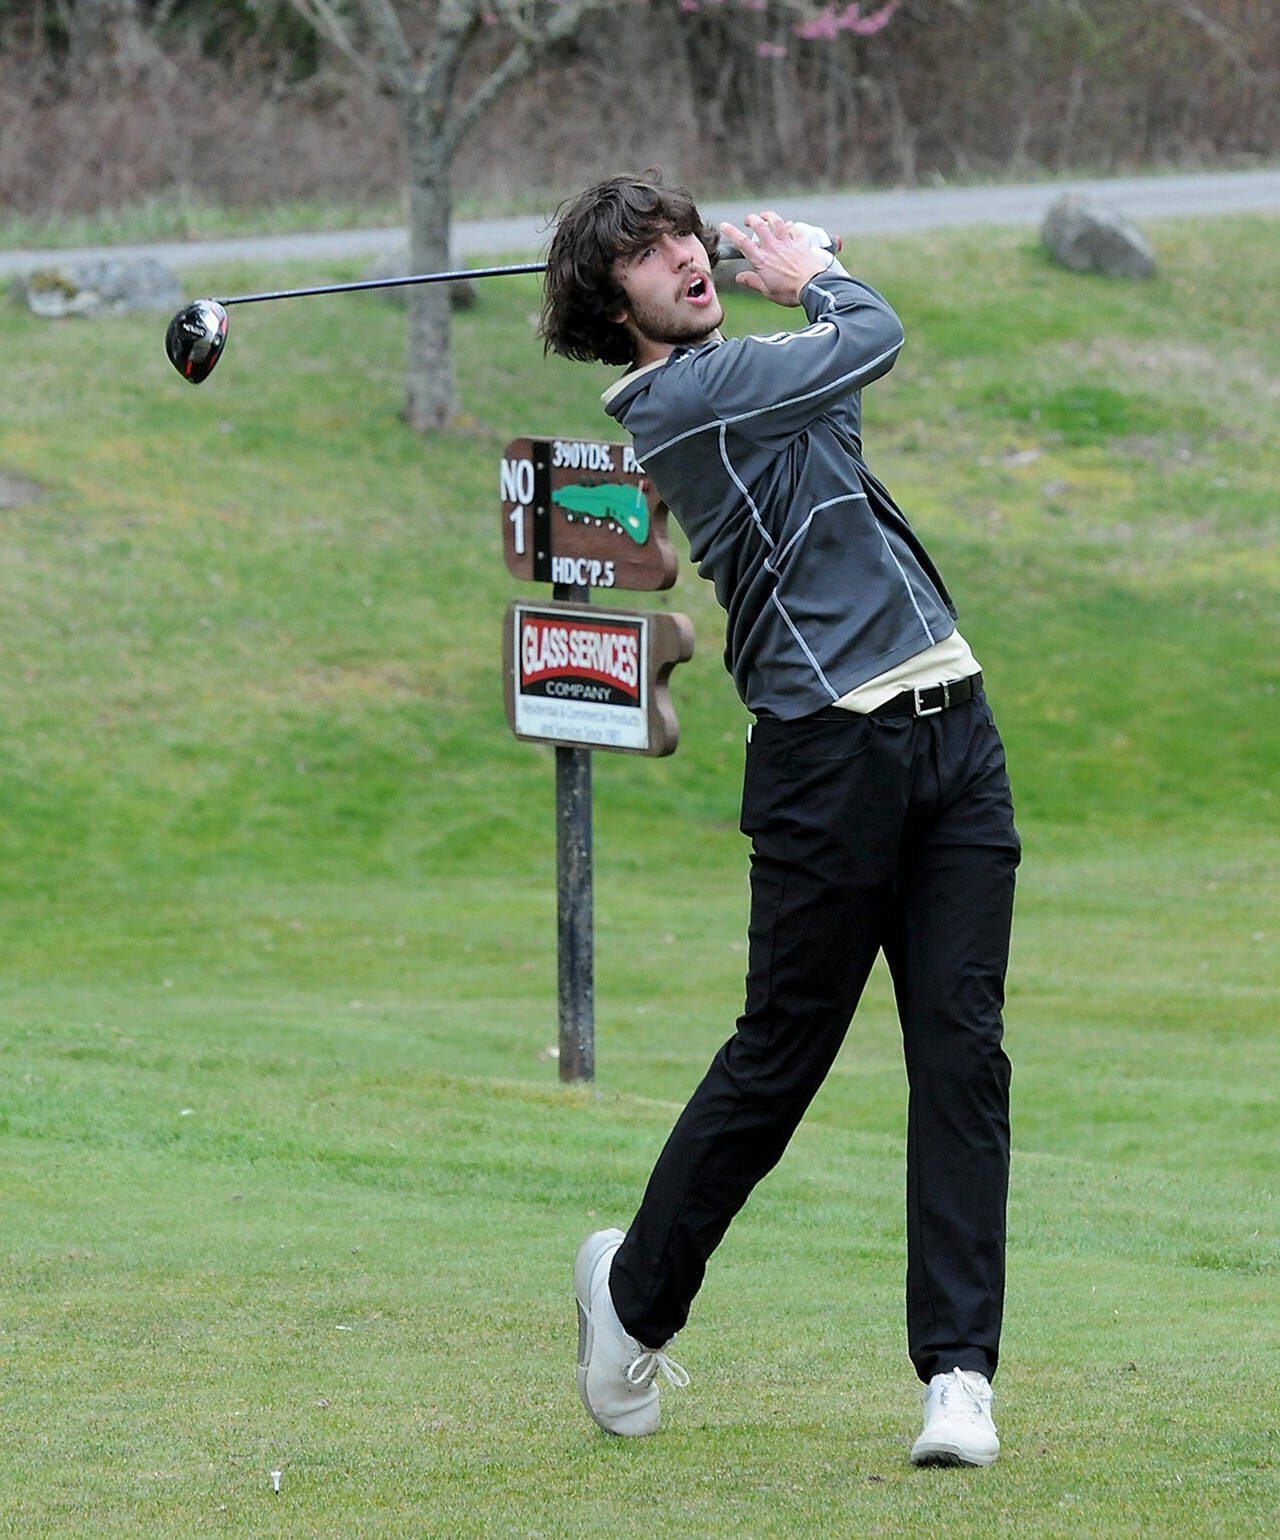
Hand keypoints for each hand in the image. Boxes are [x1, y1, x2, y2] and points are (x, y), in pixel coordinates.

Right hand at [718, 211, 832, 305]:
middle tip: (748, 220)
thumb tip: (739, 278)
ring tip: (765, 215)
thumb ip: (752, 281)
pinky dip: (788, 225)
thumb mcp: (767, 291)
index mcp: (762, 261)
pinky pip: (793, 228)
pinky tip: (787, 226)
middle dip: (751, 219)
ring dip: (769, 215)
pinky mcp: (800, 242)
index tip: (724, 225)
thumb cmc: (789, 292)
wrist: (812, 287)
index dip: (731, 232)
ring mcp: (787, 243)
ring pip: (776, 221)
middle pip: (759, 225)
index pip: (742, 242)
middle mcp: (773, 248)